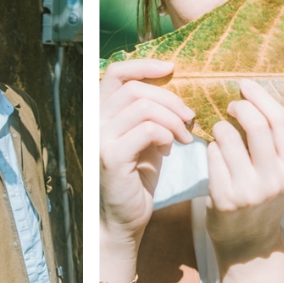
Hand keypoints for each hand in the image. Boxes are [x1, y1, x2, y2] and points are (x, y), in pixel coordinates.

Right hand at [99, 59, 194, 245]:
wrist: (124, 217)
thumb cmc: (137, 176)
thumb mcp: (146, 137)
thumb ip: (152, 112)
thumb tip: (175, 87)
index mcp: (100, 112)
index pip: (116, 73)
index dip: (144, 65)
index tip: (172, 67)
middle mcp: (94, 121)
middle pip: (135, 88)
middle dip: (170, 99)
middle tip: (189, 117)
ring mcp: (99, 138)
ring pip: (143, 107)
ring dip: (172, 119)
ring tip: (185, 136)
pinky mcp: (111, 156)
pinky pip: (147, 130)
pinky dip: (166, 134)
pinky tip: (171, 147)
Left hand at [206, 79, 283, 265]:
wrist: (248, 244)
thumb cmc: (261, 200)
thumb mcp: (279, 175)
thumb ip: (273, 144)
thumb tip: (253, 98)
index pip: (281, 121)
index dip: (262, 97)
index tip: (246, 85)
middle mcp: (276, 180)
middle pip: (257, 125)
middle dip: (239, 106)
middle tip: (230, 105)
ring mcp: (250, 191)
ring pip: (229, 137)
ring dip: (221, 127)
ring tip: (220, 131)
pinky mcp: (225, 198)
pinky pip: (213, 156)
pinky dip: (211, 148)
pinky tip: (214, 153)